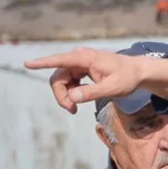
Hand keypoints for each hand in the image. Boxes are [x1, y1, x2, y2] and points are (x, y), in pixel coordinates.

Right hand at [24, 47, 167, 112]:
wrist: (138, 72)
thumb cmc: (128, 78)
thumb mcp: (113, 89)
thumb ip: (92, 93)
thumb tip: (72, 97)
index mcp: (86, 58)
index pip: (61, 60)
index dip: (43, 63)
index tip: (28, 64)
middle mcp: (80, 58)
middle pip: (59, 77)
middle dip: (61, 95)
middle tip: (72, 111)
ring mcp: (80, 63)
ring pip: (62, 80)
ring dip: (65, 95)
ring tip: (76, 108)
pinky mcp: (81, 69)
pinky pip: (69, 80)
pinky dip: (71, 91)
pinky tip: (80, 98)